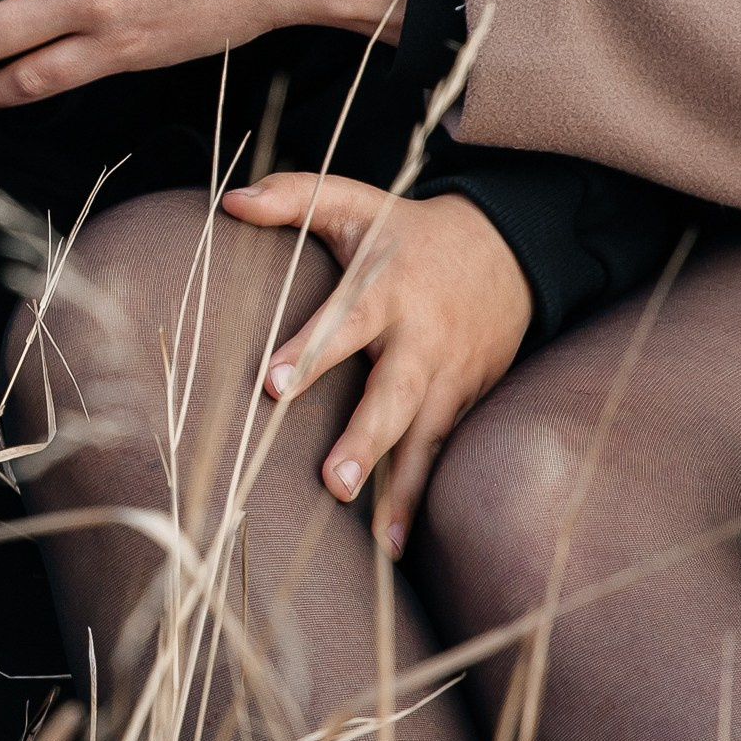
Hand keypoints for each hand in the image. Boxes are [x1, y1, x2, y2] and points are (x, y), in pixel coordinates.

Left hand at [226, 172, 531, 553]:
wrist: (509, 251)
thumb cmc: (410, 234)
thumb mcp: (358, 201)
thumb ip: (295, 196)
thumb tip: (230, 200)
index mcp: (387, 289)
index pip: (345, 321)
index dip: (311, 351)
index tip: (273, 385)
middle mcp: (421, 338)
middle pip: (393, 393)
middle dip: (365, 440)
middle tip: (332, 483)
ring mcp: (449, 375)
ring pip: (424, 436)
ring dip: (400, 489)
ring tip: (379, 541)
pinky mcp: (464, 402)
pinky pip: (440, 454)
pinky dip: (421, 498)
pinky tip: (396, 545)